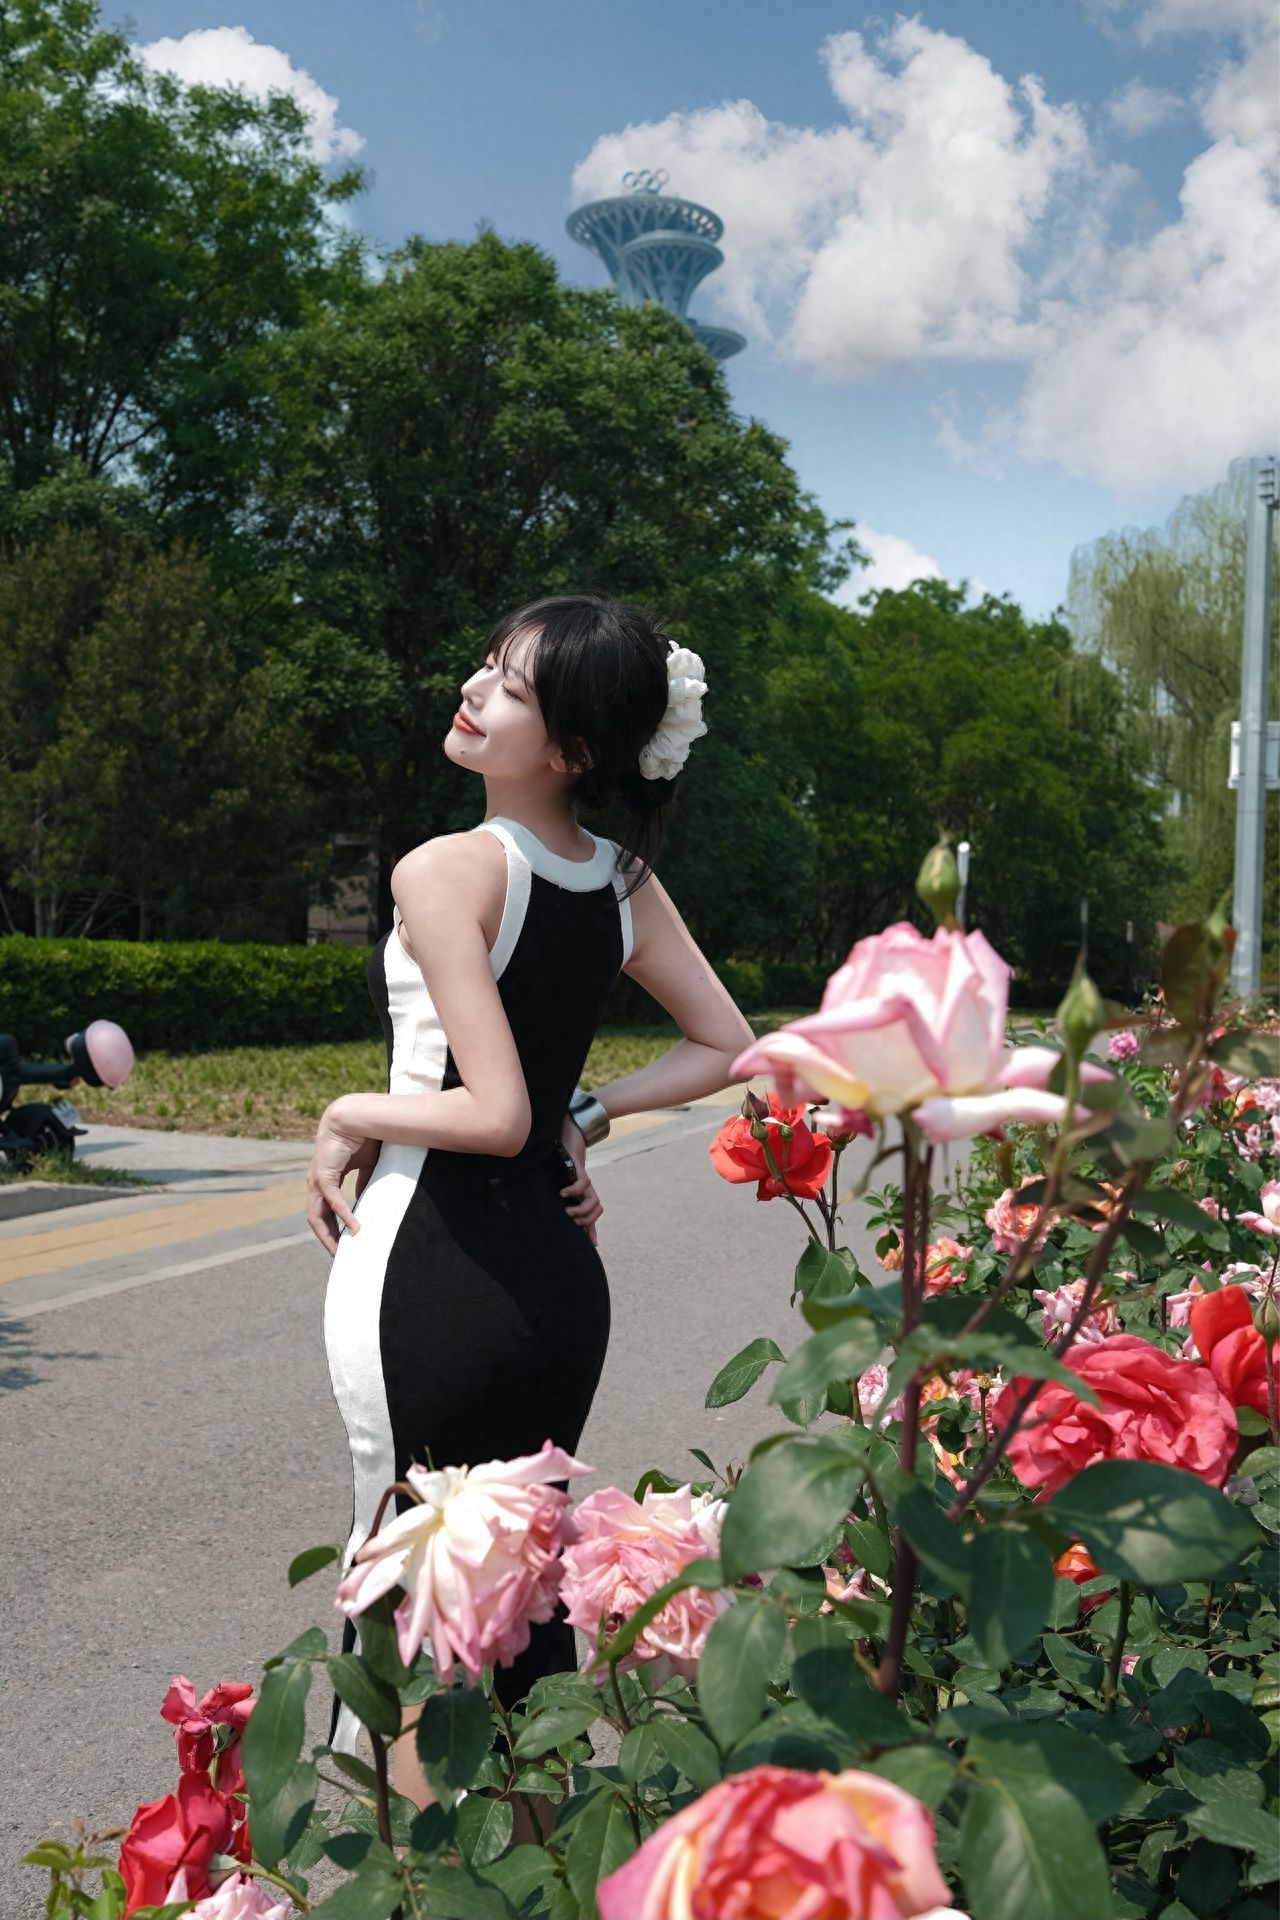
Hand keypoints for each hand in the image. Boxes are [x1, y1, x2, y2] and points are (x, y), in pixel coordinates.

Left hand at [307, 1102, 379, 1255]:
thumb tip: (364, 1200)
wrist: (356, 1116)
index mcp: (326, 1178)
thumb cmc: (363, 1137)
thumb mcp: (366, 1166)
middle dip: (327, 1238)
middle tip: (339, 1256)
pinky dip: (343, 1217)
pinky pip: (333, 1202)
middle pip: (316, 1218)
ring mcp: (317, 1180)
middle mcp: (317, 1182)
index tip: (343, 1242)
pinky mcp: (324, 1175)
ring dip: (328, 1234)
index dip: (332, 1227)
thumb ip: (364, 1183)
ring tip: (341, 1250)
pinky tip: (355, 1228)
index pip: (324, 1210)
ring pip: (317, 1216)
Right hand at [559, 1113, 603, 1248]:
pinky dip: (574, 1190)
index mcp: (583, 1192)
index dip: (591, 1229)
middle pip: (597, 1209)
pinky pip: (583, 1184)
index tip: (586, 1243)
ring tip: (567, 1212)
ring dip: (582, 1210)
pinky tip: (562, 1193)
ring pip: (594, 1200)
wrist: (568, 1135)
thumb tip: (565, 1218)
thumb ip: (565, 1199)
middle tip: (570, 1222)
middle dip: (586, 1220)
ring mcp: (584, 1179)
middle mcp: (586, 1188)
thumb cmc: (562, 1162)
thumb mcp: (562, 1183)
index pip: (594, 1214)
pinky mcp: (579, 1170)